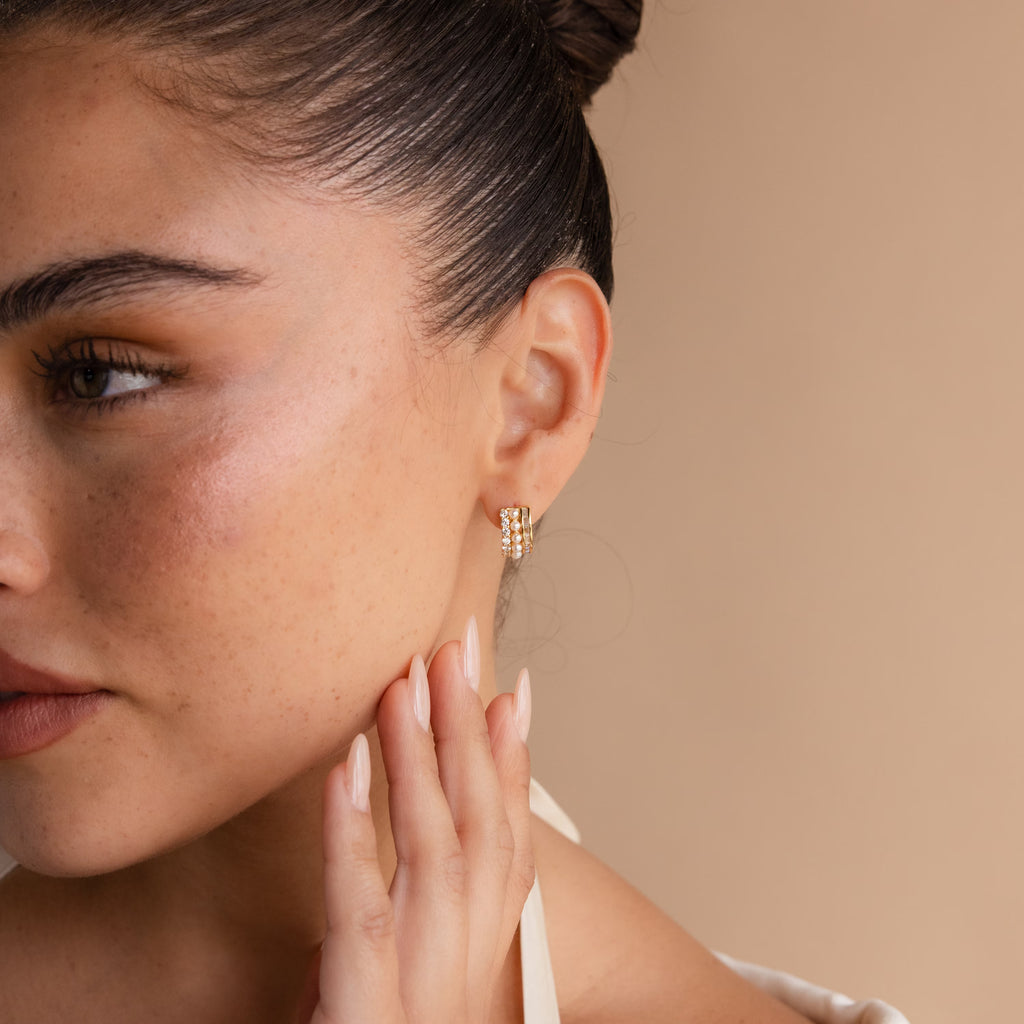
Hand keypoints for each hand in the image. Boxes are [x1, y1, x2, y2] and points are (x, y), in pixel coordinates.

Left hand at [299, 617, 534, 1023]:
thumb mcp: (426, 971)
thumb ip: (425, 899)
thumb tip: (416, 826)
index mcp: (486, 948)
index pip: (509, 835)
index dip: (513, 755)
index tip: (512, 683)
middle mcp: (469, 958)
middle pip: (481, 826)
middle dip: (470, 730)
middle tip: (459, 649)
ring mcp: (424, 984)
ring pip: (432, 849)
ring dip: (419, 758)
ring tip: (407, 680)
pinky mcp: (365, 1011)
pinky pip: (358, 908)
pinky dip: (352, 831)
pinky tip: (344, 766)